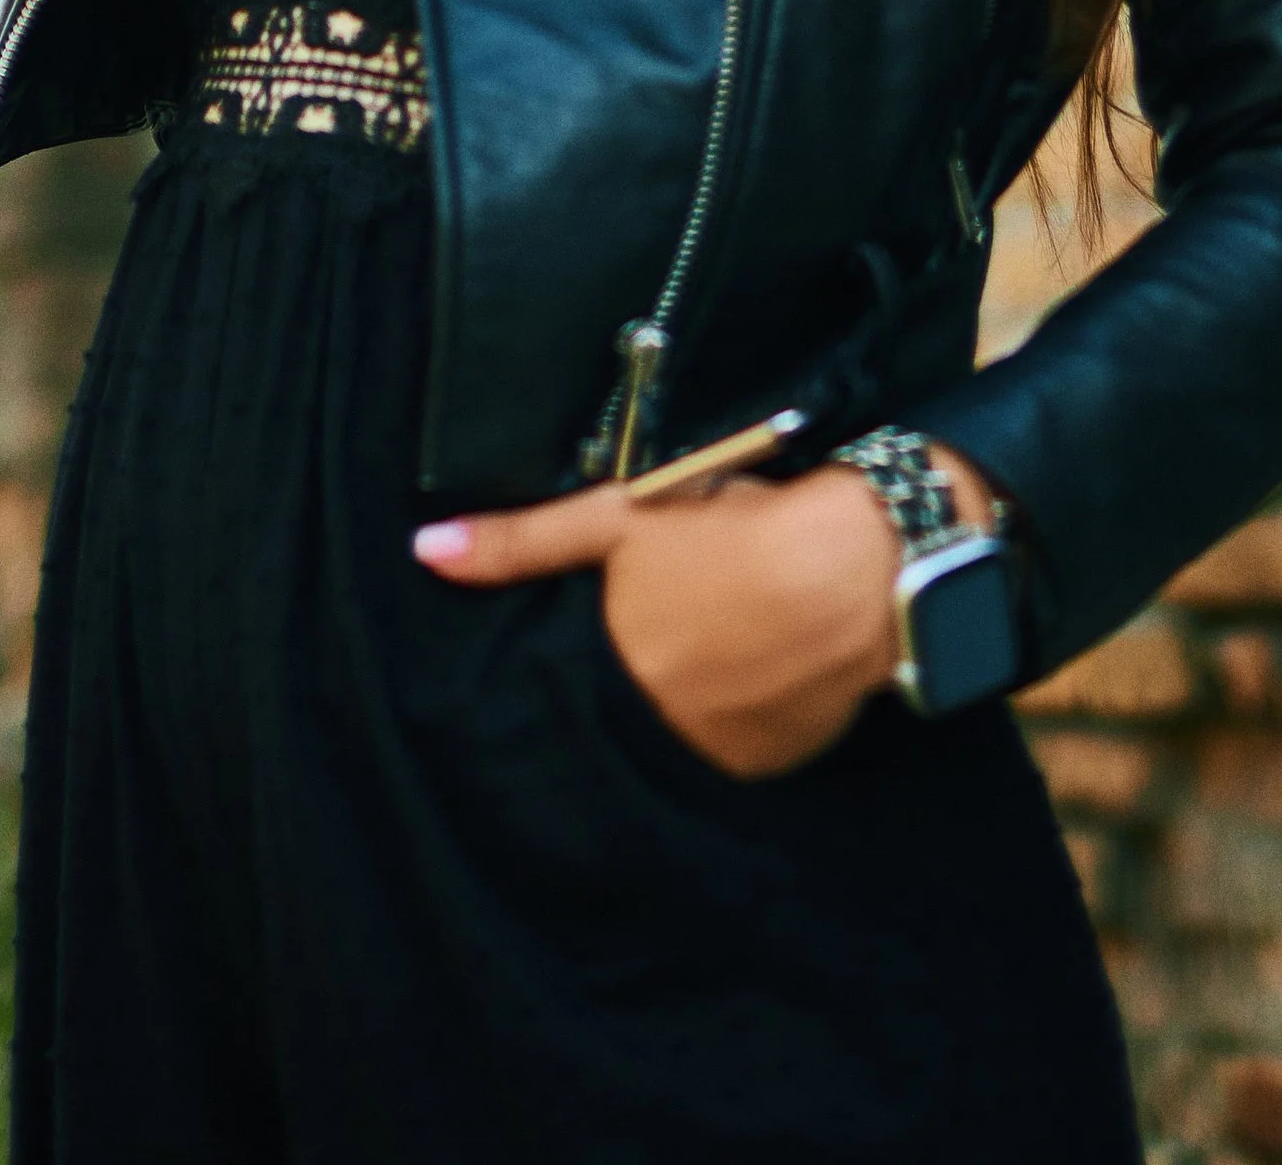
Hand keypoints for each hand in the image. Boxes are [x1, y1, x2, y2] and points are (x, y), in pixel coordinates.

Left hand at [412, 446, 999, 779]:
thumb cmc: (733, 532)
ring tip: (719, 639)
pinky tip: (758, 664)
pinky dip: (740, 713)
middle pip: (629, 712)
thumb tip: (424, 551)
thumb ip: (522, 542)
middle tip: (676, 622)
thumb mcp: (620, 517)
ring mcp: (723, 759)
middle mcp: (662, 738)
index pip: (573, 689)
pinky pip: (740, 745)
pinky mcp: (778, 765)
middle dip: (639, 675)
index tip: (610, 632)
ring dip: (689, 699)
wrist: (858, 567)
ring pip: (683, 732)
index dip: (588, 657)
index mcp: (618, 681)